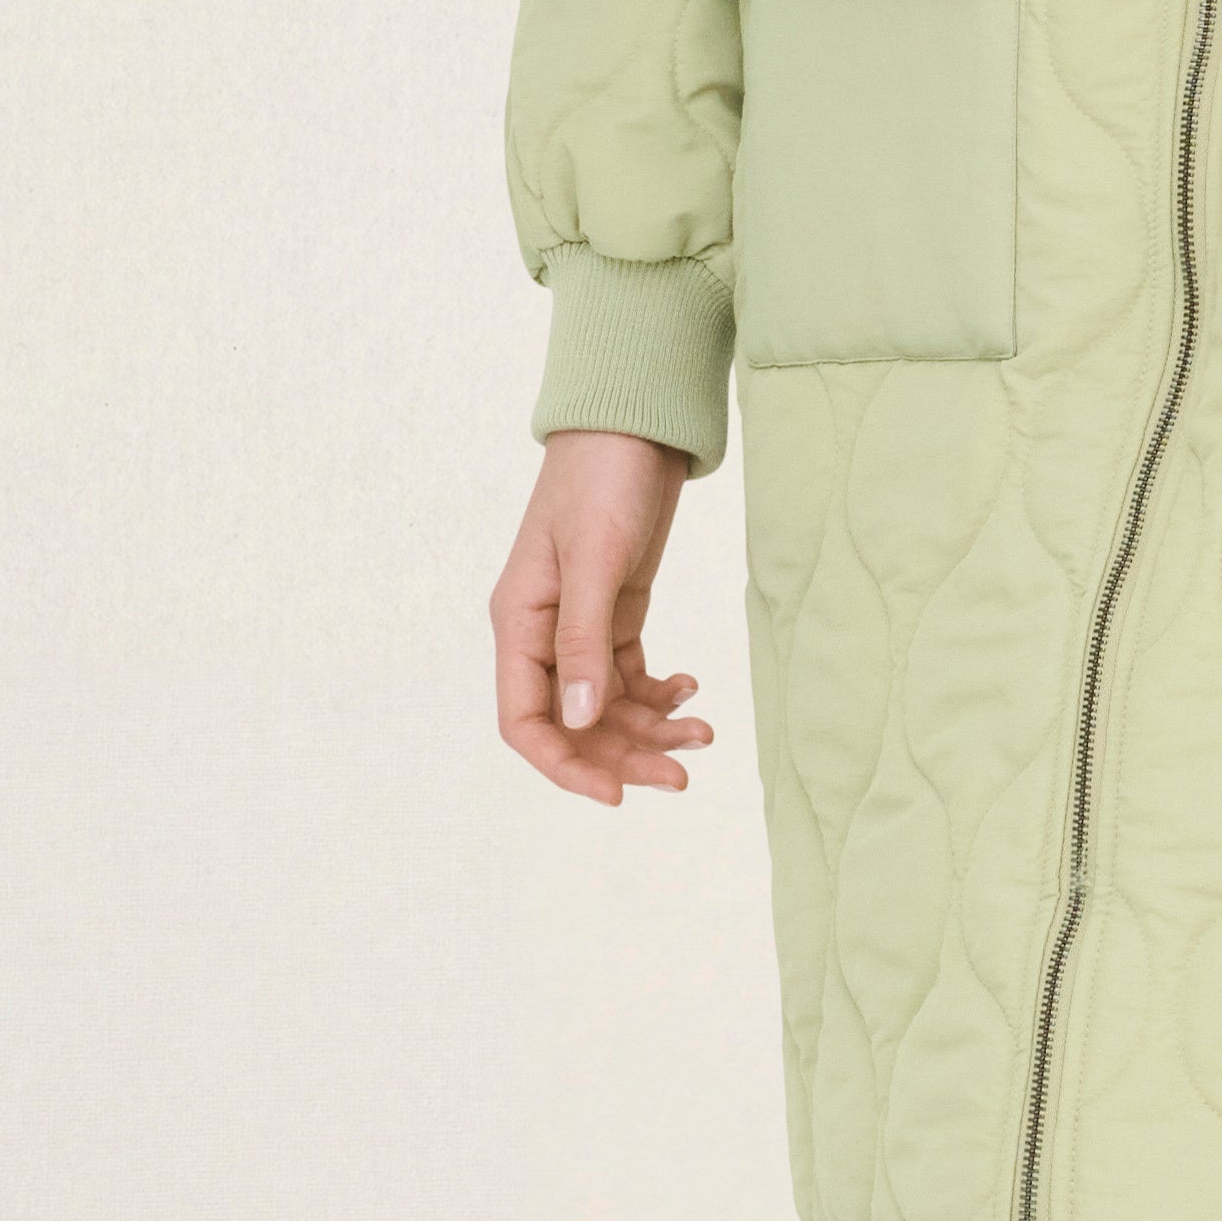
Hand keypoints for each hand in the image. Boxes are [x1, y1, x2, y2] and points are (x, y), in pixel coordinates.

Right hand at [494, 427, 715, 801]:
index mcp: (518, 623)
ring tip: (703, 732)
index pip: (525, 722)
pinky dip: (661, 694)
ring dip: (652, 729)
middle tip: (683, 776)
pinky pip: (631, 676)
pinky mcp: (615, 612)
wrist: (634, 424)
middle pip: (576, 725)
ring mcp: (580, 625)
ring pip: (609, 707)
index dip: (566, 767)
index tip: (617, 796)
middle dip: (625, 756)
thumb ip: (584, 640)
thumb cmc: (601, 478)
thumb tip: (581, 721)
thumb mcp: (593, 558)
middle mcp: (543, 633)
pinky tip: (691, 689)